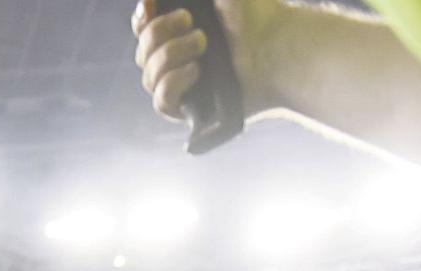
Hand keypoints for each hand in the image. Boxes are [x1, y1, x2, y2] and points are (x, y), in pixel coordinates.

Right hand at [131, 0, 282, 120]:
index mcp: (178, 31)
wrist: (278, 47)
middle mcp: (176, 60)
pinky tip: (195, 70)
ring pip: (149, 76)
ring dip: (169, 55)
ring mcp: (182, 87)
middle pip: (142, 52)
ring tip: (203, 44)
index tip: (150, 6)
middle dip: (160, 33)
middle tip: (192, 24)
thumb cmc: (255, 15)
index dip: (141, 19)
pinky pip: (162, 100)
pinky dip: (172, 82)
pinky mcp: (189, 110)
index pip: (144, 27)